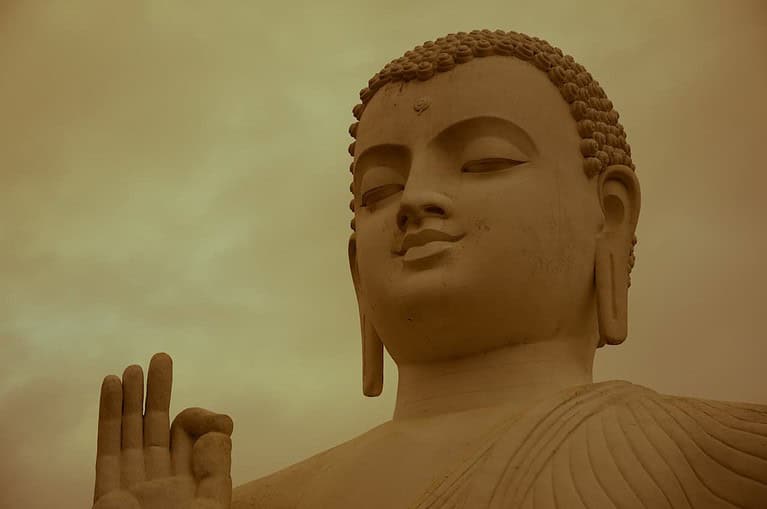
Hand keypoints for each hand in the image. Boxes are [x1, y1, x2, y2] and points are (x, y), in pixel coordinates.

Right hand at [93, 353, 232, 508]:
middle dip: (158, 391)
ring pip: (130, 431)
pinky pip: (106, 448)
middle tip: (161, 358)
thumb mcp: (212, 505)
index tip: (220, 423)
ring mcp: (133, 485)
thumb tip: (216, 434)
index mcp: (191, 484)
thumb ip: (216, 470)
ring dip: (130, 397)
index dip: (201, 420)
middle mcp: (161, 481)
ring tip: (132, 368)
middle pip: (157, 426)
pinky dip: (108, 415)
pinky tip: (110, 386)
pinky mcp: (107, 493)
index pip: (191, 438)